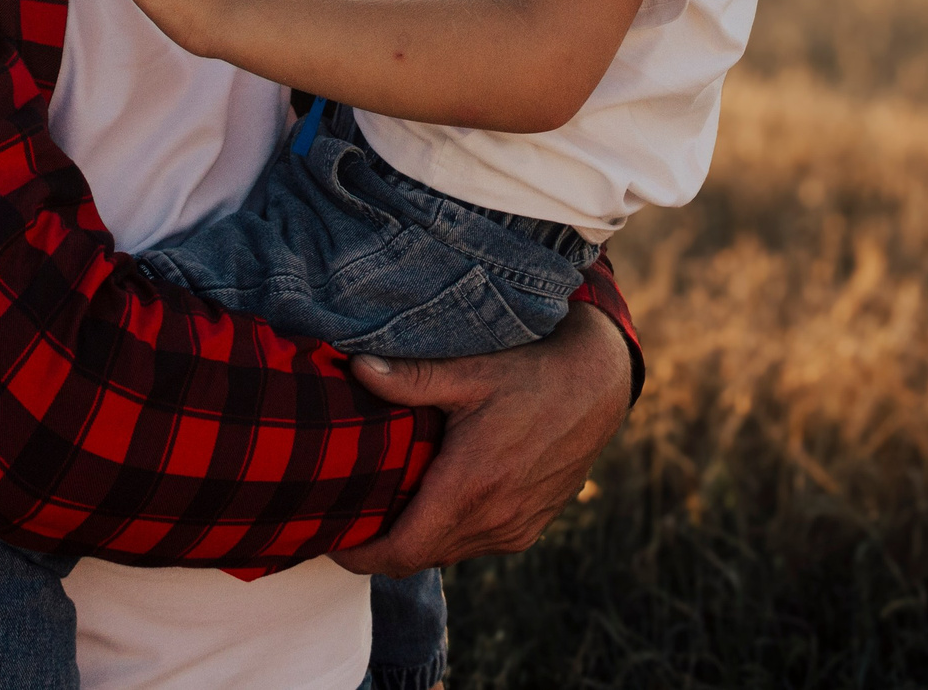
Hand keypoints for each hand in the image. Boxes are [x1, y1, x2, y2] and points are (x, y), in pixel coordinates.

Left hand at [328, 303, 630, 577]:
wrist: (596, 386)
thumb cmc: (530, 374)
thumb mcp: (468, 372)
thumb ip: (409, 378)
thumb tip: (355, 369)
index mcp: (470, 487)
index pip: (402, 551)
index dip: (361, 555)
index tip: (331, 541)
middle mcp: (495, 519)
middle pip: (419, 558)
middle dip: (381, 548)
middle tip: (350, 519)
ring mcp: (515, 528)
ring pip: (448, 553)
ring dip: (417, 540)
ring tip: (387, 508)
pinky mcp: (530, 527)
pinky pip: (477, 545)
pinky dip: (450, 534)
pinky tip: (435, 501)